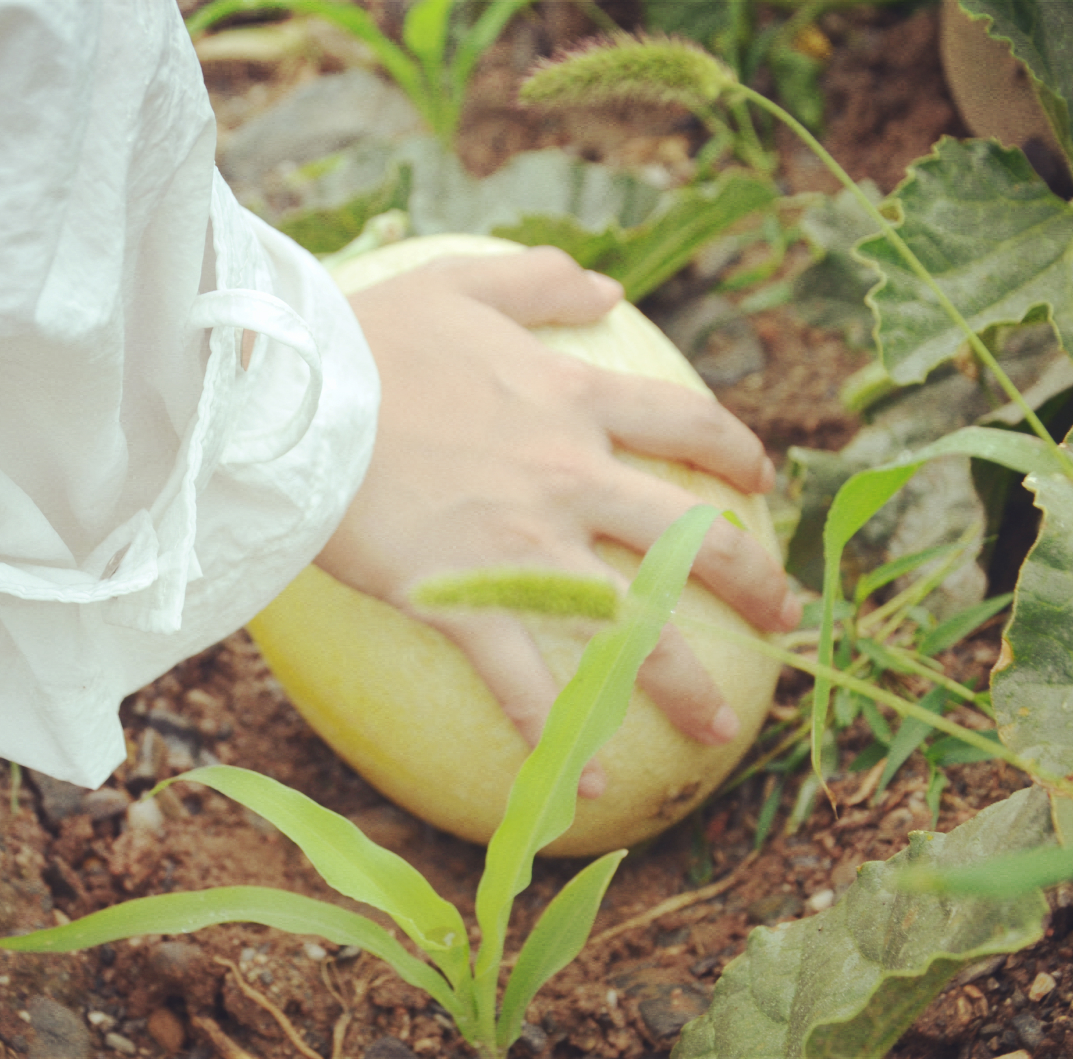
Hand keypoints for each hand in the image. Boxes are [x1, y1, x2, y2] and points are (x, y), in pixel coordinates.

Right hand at [315, 247, 799, 796]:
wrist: (289, 396)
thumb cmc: (362, 339)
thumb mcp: (455, 282)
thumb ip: (536, 281)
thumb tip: (604, 284)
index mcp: (571, 399)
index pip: (686, 425)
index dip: (736, 455)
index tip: (760, 484)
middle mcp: (568, 473)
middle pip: (692, 536)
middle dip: (754, 583)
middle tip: (783, 619)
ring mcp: (522, 541)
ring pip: (631, 623)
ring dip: (685, 682)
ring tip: (718, 726)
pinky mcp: (462, 595)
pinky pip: (522, 681)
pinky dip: (557, 739)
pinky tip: (585, 788)